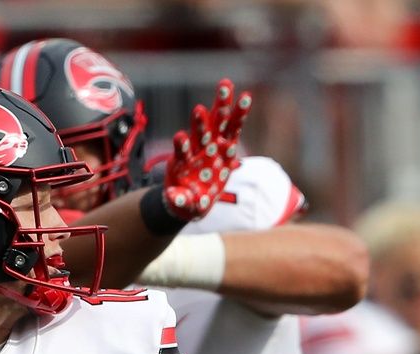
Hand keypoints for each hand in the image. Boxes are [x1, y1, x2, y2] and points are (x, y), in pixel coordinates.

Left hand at [160, 79, 250, 222]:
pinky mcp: (227, 149)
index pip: (184, 149)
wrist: (193, 199)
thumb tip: (173, 197)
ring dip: (222, 106)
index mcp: (184, 163)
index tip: (180, 137)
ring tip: (225, 84)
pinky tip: (246, 97)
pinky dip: (240, 115)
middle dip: (205, 115)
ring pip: (219, 124)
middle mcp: (198, 150)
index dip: (184, 143)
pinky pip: (234, 129)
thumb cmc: (185, 199)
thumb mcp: (182, 203)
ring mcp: (213, 146)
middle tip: (212, 95)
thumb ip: (180, 199)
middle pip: (202, 130)